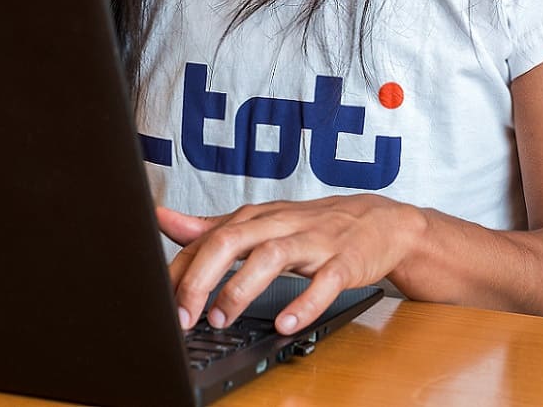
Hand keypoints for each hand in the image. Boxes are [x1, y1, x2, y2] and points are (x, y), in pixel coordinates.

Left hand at [157, 196, 425, 334]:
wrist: (380, 222)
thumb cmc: (314, 225)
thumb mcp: (261, 222)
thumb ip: (212, 227)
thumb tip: (164, 220)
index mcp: (257, 218)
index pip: (208, 238)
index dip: (183, 270)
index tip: (163, 300)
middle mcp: (280, 225)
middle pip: (232, 241)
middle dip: (202, 279)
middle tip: (185, 315)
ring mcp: (313, 242)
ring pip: (271, 257)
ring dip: (242, 289)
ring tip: (222, 319)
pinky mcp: (344, 263)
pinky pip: (324, 282)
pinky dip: (304, 303)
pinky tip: (285, 323)